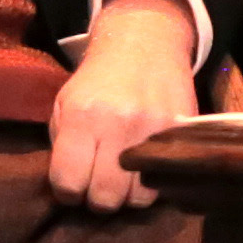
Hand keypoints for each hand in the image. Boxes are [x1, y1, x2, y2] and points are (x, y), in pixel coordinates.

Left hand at [46, 0, 203, 211]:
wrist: (143, 43)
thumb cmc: (97, 80)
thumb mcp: (65, 104)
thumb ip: (62, 146)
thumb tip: (69, 189)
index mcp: (81, 117)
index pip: (68, 182)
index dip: (67, 191)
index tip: (73, 186)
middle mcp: (118, 124)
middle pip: (105, 198)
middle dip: (97, 199)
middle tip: (98, 186)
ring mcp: (154, 128)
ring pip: (139, 198)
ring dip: (128, 195)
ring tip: (123, 178)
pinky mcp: (181, 130)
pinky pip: (165, 178)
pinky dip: (153, 180)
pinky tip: (144, 167)